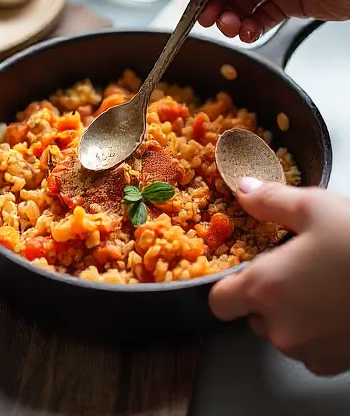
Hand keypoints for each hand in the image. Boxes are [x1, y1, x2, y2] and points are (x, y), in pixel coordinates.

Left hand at [210, 178, 349, 376]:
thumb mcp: (313, 207)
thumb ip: (269, 201)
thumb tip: (244, 191)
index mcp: (265, 288)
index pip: (219, 301)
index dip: (227, 284)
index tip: (243, 270)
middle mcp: (280, 327)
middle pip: (252, 315)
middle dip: (267, 294)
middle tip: (294, 267)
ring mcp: (308, 350)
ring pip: (282, 332)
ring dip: (292, 313)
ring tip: (320, 283)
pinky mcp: (332, 363)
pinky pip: (309, 348)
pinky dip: (316, 330)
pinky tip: (335, 304)